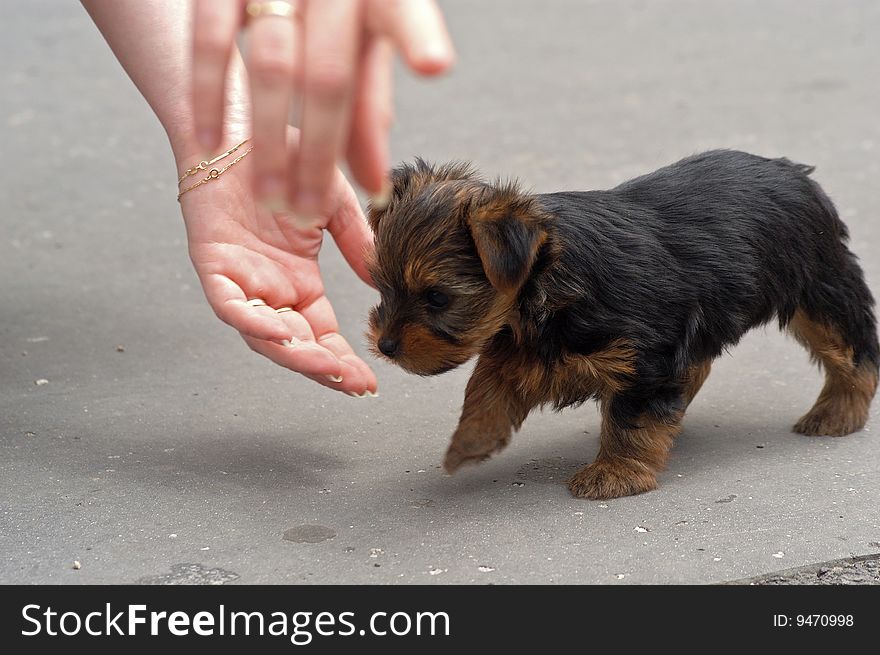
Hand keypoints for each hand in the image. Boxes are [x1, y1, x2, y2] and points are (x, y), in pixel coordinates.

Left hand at [178, 128, 377, 395]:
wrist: (243, 121)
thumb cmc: (285, 156)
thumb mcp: (335, 204)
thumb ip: (358, 241)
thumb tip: (380, 277)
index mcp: (297, 281)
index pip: (322, 333)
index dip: (344, 359)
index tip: (372, 380)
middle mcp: (269, 288)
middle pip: (295, 344)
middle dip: (324, 369)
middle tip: (355, 386)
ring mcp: (240, 279)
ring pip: (263, 334)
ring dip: (294, 355)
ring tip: (327, 370)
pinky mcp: (212, 262)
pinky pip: (230, 305)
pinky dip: (253, 322)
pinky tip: (281, 336)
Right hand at [192, 0, 453, 212]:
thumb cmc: (330, 13)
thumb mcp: (360, 49)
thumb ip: (368, 109)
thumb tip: (375, 186)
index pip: (401, 13)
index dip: (416, 36)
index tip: (432, 64)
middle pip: (329, 72)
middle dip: (319, 150)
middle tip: (307, 209)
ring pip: (271, 64)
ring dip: (269, 141)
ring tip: (268, 196)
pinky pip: (209, 36)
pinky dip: (209, 93)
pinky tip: (210, 139)